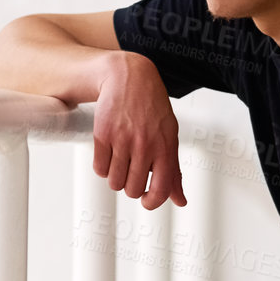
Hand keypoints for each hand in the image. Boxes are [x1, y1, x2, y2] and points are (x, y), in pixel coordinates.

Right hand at [93, 52, 186, 209]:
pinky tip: (109, 154)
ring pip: (114, 182)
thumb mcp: (170, 137)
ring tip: (120, 162)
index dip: (151, 202)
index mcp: (165, 148)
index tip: (146, 201)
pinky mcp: (103, 135)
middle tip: (131, 172)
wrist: (130, 78)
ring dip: (115, 177)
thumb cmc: (152, 108)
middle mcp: (145, 145)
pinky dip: (102, 166)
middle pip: (132, 189)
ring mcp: (123, 140)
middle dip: (130, 186)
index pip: (160, 190)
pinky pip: (99, 168)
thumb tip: (180, 200)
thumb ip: (173, 171)